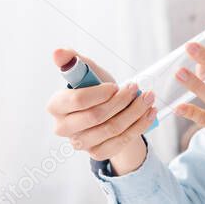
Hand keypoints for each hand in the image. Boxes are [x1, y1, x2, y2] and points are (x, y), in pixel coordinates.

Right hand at [46, 49, 156, 173]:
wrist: (108, 112)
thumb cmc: (95, 89)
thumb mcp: (87, 72)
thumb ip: (72, 60)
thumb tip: (58, 51)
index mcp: (56, 105)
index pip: (78, 100)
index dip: (100, 93)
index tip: (115, 86)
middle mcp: (63, 128)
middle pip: (96, 116)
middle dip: (121, 101)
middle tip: (137, 87)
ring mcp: (79, 143)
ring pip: (112, 128)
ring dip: (135, 111)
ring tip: (148, 97)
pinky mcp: (97, 153)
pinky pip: (121, 141)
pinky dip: (139, 125)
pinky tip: (149, 112)